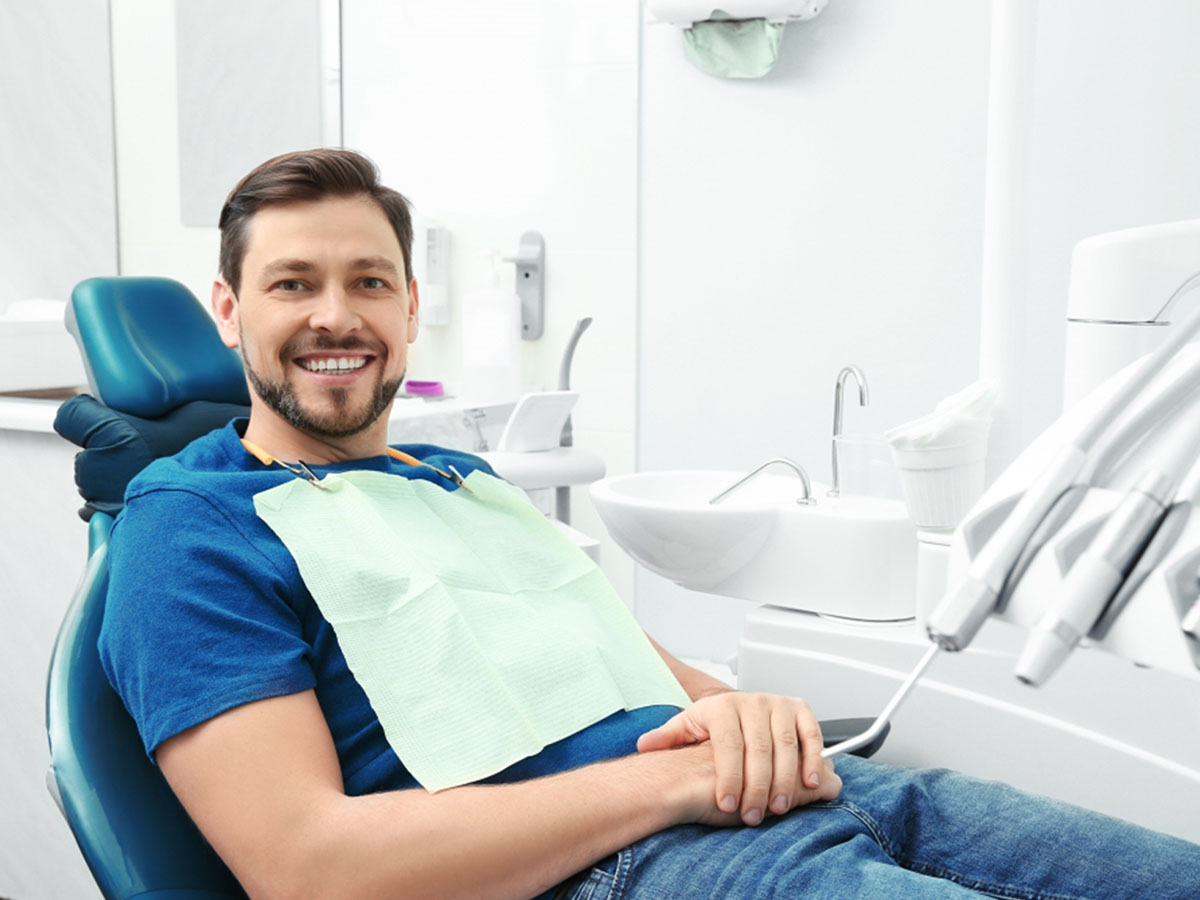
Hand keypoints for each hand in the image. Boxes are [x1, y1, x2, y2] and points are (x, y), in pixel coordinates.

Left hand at [637, 691, 839, 825]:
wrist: (738, 707)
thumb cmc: (714, 723)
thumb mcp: (688, 727)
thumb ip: (668, 737)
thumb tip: (643, 745)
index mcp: (722, 706)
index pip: (728, 745)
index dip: (728, 777)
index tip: (726, 804)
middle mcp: (752, 701)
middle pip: (758, 748)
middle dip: (757, 786)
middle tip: (753, 815)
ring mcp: (778, 704)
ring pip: (786, 744)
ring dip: (785, 779)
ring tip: (778, 807)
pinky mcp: (800, 710)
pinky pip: (811, 734)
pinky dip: (813, 759)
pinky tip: (809, 784)